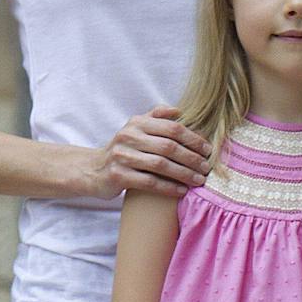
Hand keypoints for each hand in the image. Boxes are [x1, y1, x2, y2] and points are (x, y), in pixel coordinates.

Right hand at [86, 105, 212, 199]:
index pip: (172, 128)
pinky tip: (181, 191)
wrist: (93, 170)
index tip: (208, 149)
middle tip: (206, 167)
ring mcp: (122, 156)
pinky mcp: (117, 175)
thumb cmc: (124, 149)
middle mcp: (129, 136)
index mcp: (138, 122)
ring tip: (198, 180)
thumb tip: (180, 110)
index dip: (193, 139)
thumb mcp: (137, 128)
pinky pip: (149, 182)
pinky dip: (168, 187)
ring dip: (183, 174)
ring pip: (160, 165)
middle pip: (168, 147)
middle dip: (191, 158)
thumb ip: (157, 116)